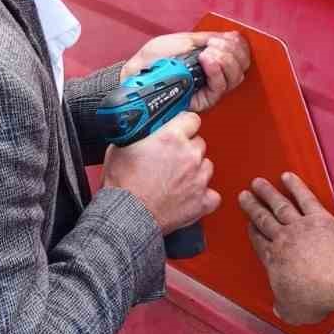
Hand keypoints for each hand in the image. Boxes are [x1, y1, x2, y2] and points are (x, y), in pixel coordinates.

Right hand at [103, 112, 219, 235]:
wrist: (126, 214)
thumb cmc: (122, 185)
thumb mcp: (121, 146)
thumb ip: (139, 133)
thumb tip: (141, 128)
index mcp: (171, 138)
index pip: (191, 119)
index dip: (183, 125)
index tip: (179, 130)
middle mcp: (189, 156)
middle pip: (199, 143)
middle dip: (187, 149)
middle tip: (170, 159)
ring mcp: (198, 179)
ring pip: (207, 166)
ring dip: (195, 170)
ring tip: (177, 178)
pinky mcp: (202, 201)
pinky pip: (212, 194)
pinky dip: (203, 195)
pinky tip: (188, 195)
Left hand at [120, 30, 249, 113]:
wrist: (138, 72)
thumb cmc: (155, 58)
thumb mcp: (183, 40)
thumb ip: (208, 38)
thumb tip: (231, 36)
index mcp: (212, 59)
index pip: (239, 56)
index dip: (240, 46)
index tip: (231, 38)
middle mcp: (214, 75)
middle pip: (240, 68)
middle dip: (233, 52)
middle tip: (215, 45)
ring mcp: (209, 89)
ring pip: (234, 78)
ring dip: (225, 60)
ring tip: (208, 52)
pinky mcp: (203, 100)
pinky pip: (218, 88)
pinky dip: (215, 70)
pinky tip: (207, 59)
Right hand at [240, 174, 333, 323]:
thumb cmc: (314, 295)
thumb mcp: (293, 311)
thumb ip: (283, 308)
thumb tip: (279, 310)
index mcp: (274, 261)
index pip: (259, 242)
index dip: (253, 232)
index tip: (249, 224)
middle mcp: (283, 239)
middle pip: (264, 219)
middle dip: (253, 207)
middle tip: (244, 196)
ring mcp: (300, 226)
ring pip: (279, 205)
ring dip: (268, 193)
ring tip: (258, 183)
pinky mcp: (318, 217)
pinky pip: (304, 198)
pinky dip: (295, 186)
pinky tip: (288, 177)